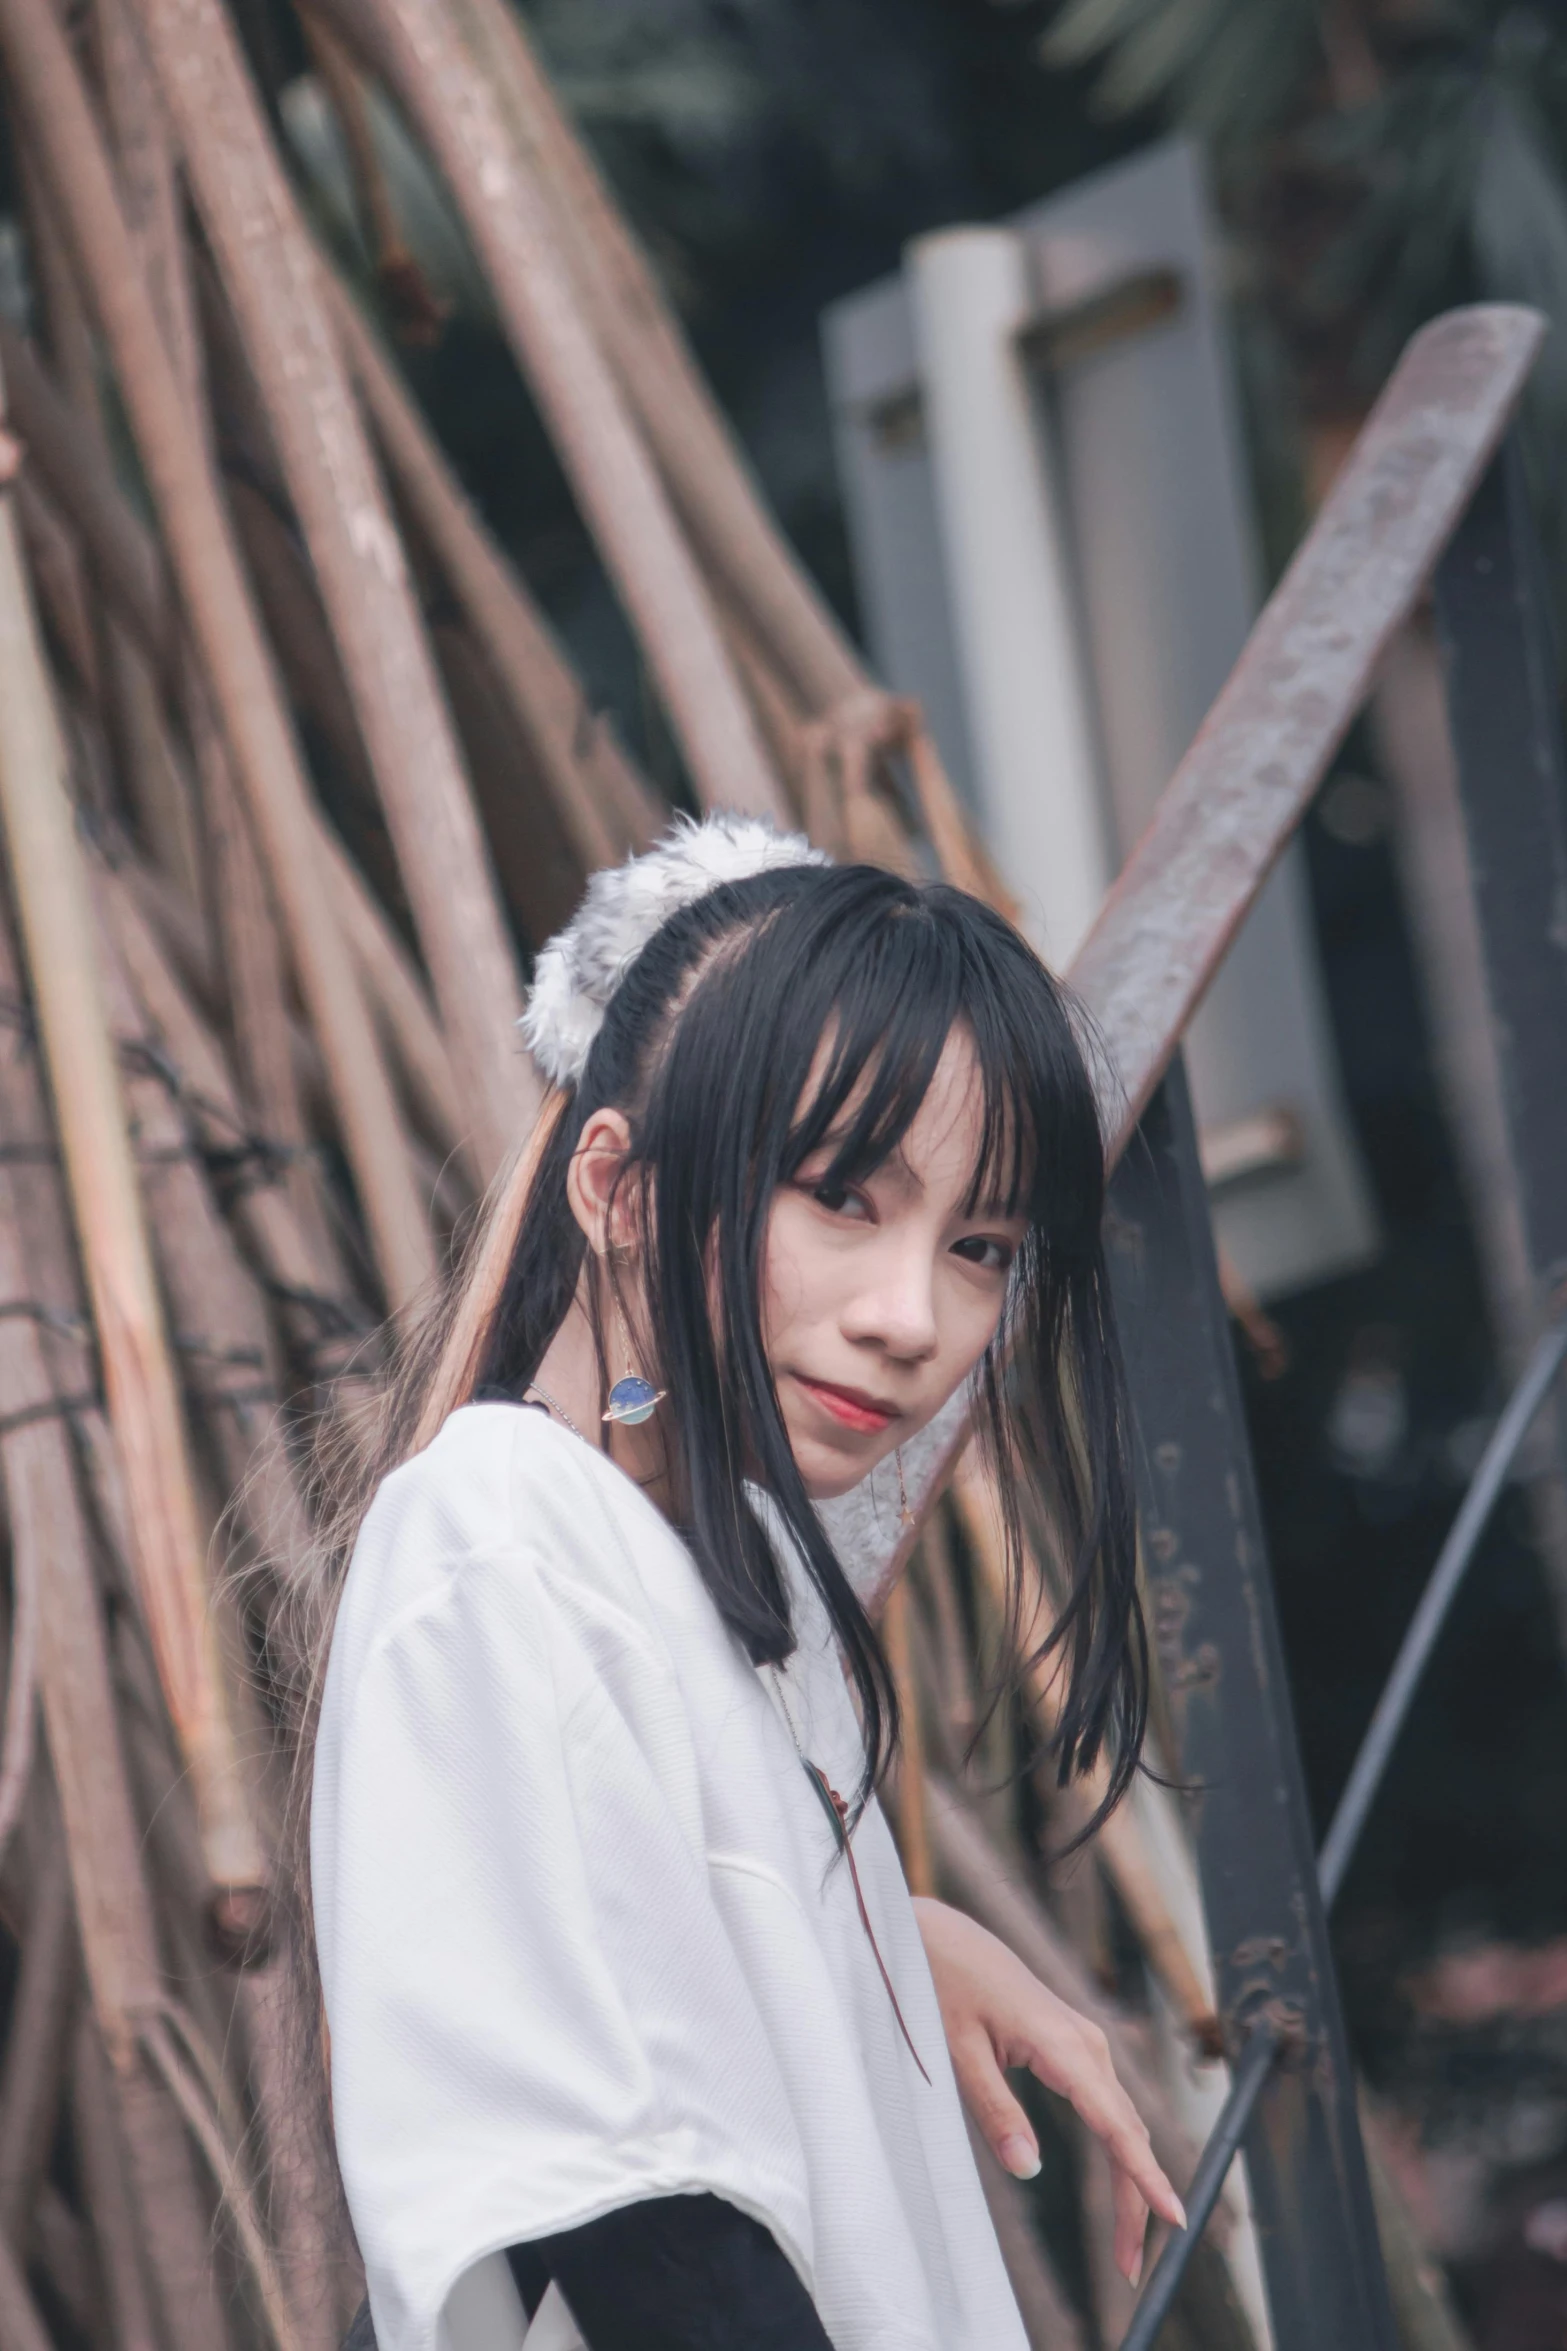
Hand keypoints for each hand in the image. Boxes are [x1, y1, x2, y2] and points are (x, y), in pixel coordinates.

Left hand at [913, 1897, 1185, 2285]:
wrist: (941, 1936)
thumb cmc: (945, 1986)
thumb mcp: (959, 2051)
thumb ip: (995, 2110)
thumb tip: (1029, 2169)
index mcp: (1064, 2045)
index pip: (1115, 2124)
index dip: (1145, 2177)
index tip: (1176, 2218)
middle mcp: (1087, 2044)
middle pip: (1128, 2134)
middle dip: (1136, 2202)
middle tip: (1130, 2270)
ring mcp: (1085, 2043)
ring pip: (1122, 2123)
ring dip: (1129, 2182)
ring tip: (1127, 2247)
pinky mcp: (1074, 2047)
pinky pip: (1108, 2107)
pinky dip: (1119, 2151)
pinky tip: (1122, 2187)